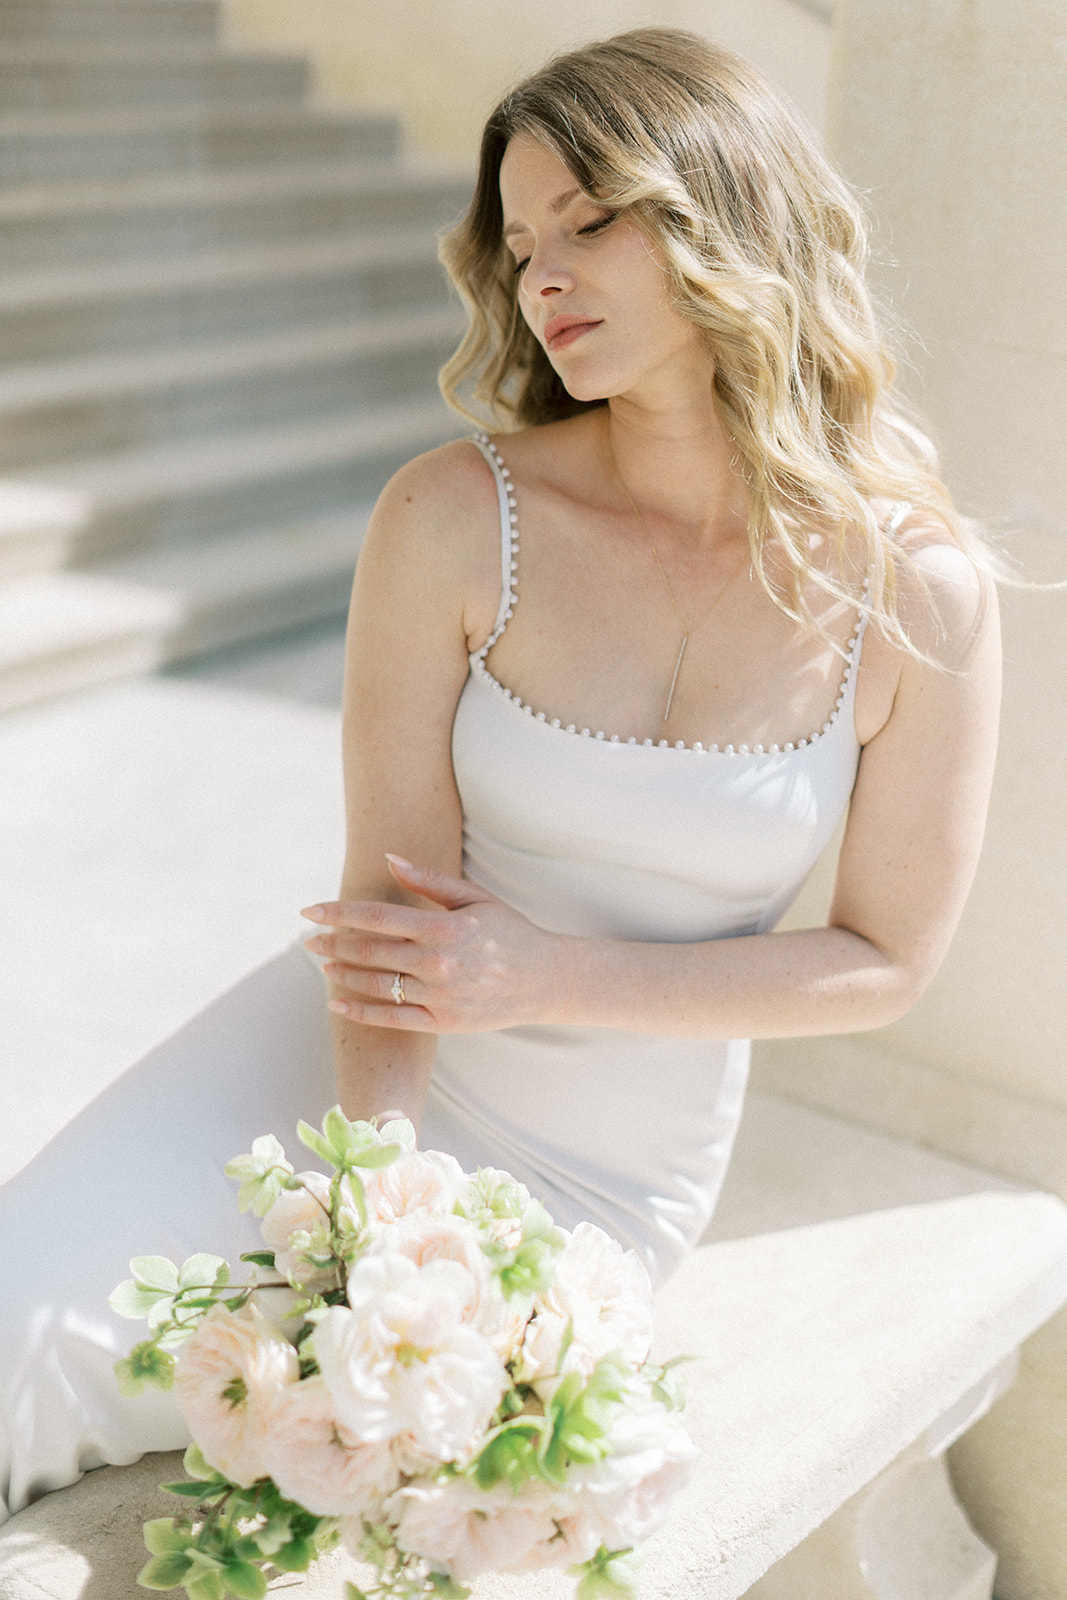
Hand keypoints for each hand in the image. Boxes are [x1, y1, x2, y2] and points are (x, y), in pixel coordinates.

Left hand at [302, 855, 571, 1032]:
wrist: (546, 980)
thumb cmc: (509, 932)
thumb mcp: (474, 898)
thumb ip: (429, 881)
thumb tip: (390, 858)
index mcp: (442, 927)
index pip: (376, 917)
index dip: (338, 913)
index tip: (310, 911)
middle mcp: (437, 963)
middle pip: (369, 952)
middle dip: (332, 944)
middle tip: (308, 940)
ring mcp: (438, 996)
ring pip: (376, 985)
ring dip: (342, 975)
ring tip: (322, 966)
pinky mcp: (443, 1023)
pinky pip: (391, 1019)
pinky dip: (359, 1011)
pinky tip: (336, 1002)